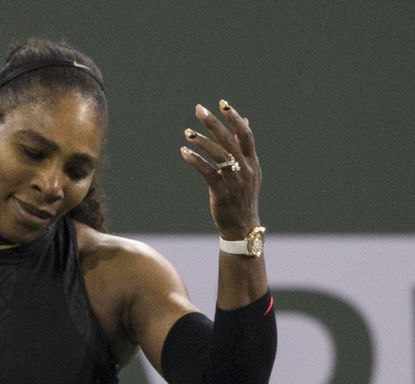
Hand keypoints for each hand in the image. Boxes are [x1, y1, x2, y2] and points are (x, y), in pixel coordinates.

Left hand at [180, 99, 261, 238]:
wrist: (242, 226)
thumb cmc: (242, 196)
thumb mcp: (249, 170)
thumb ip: (245, 147)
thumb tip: (246, 121)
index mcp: (252, 162)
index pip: (245, 135)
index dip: (234, 118)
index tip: (223, 103)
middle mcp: (246, 168)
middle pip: (229, 140)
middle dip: (213, 123)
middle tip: (198, 109)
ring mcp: (234, 180)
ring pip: (217, 154)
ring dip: (201, 141)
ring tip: (187, 132)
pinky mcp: (221, 191)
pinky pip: (207, 171)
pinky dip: (195, 160)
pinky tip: (184, 152)